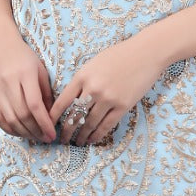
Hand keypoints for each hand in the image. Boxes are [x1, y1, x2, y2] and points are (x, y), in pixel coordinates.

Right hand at [0, 30, 56, 142]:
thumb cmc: (24, 56)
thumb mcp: (40, 70)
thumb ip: (46, 93)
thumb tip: (51, 117)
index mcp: (25, 74)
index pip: (34, 105)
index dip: (44, 123)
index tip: (52, 134)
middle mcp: (9, 82)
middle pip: (22, 115)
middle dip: (36, 131)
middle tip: (46, 139)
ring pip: (9, 119)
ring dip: (24, 132)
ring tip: (35, 137)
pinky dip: (9, 128)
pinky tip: (19, 132)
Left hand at [49, 33, 167, 145]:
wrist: (146, 53)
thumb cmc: (120, 55)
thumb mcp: (94, 63)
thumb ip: (83, 80)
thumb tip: (72, 100)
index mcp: (82, 76)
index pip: (62, 101)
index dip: (53, 116)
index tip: (48, 125)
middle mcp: (93, 89)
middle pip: (74, 116)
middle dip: (66, 131)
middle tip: (62, 140)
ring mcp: (108, 98)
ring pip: (89, 123)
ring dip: (82, 136)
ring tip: (77, 143)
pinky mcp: (123, 106)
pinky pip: (107, 125)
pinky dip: (97, 135)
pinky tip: (92, 139)